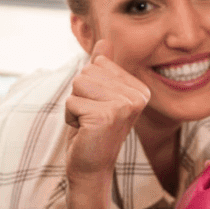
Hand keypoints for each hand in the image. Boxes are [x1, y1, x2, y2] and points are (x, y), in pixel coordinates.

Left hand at [65, 40, 150, 183]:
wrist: (91, 168)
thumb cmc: (92, 131)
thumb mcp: (98, 96)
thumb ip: (103, 68)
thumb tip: (104, 40)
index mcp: (139, 89)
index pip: (98, 64)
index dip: (89, 86)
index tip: (99, 108)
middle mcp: (137, 97)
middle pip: (87, 72)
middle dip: (80, 96)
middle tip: (91, 119)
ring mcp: (124, 106)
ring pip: (78, 84)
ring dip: (75, 105)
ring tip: (88, 124)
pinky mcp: (105, 117)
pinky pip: (71, 101)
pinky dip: (70, 117)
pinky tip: (84, 132)